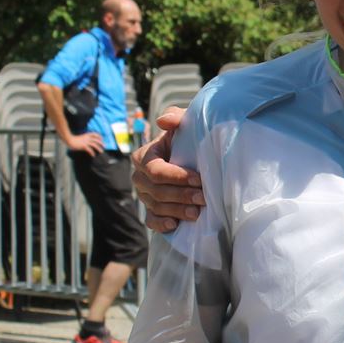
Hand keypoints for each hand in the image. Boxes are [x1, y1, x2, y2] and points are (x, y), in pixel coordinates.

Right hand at [66, 131, 104, 154]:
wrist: (69, 140)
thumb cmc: (74, 139)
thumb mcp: (81, 137)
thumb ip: (86, 138)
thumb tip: (89, 141)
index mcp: (87, 135)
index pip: (95, 134)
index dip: (99, 136)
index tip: (102, 139)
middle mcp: (87, 138)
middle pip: (96, 140)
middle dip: (101, 143)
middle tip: (104, 146)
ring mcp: (86, 142)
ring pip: (94, 145)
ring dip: (99, 148)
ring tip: (101, 151)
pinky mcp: (83, 146)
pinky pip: (89, 149)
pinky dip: (92, 153)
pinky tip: (93, 155)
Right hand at [132, 107, 203, 230]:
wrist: (193, 157)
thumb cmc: (187, 139)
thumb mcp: (184, 125)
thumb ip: (175, 117)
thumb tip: (163, 122)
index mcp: (144, 156)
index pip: (156, 170)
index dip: (177, 176)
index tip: (198, 179)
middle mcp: (140, 177)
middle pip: (156, 191)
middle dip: (181, 195)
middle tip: (203, 198)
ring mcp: (144, 195)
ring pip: (156, 207)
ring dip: (177, 211)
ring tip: (197, 213)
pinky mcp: (152, 210)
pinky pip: (151, 221)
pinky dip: (162, 224)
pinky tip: (175, 225)